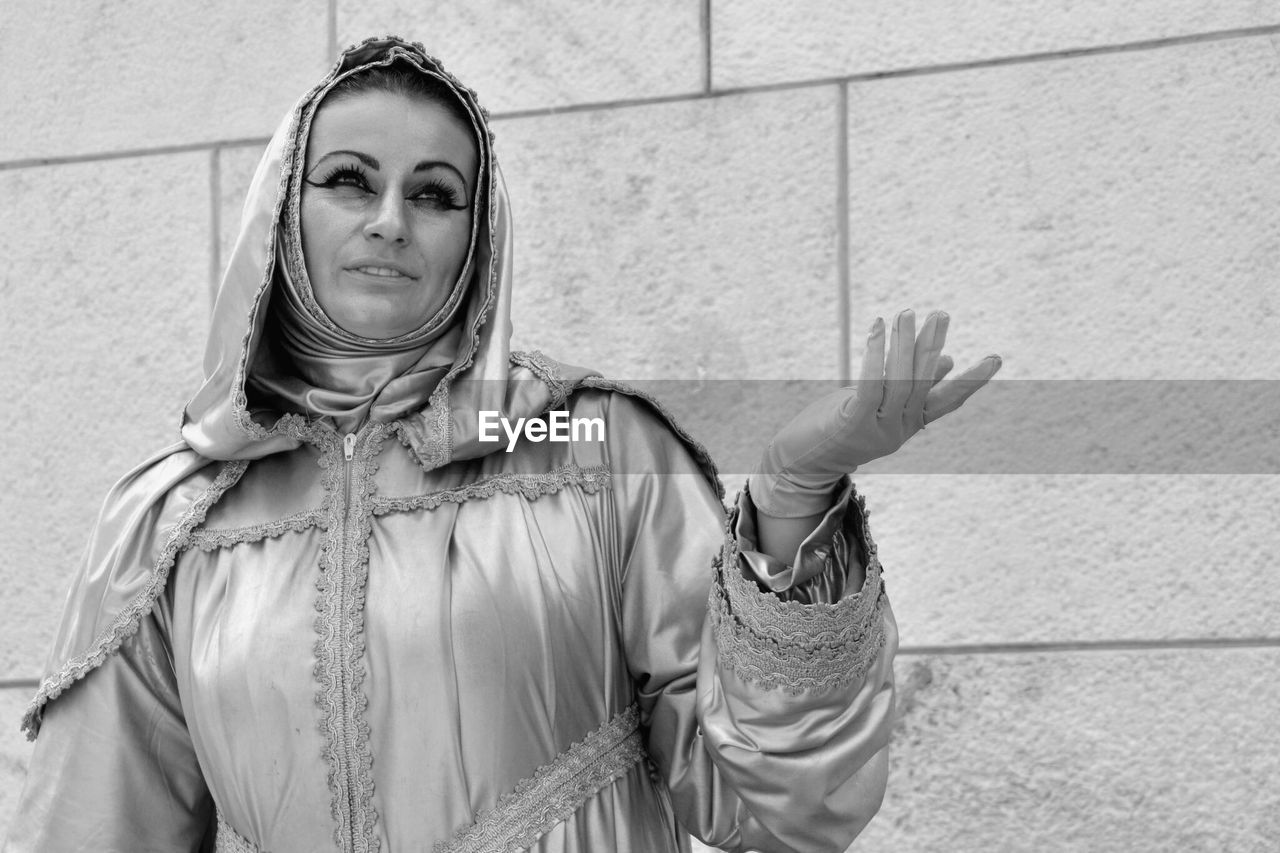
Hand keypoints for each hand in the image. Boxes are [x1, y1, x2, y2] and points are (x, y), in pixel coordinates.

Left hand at [749, 309, 1000, 517]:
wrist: (801, 462)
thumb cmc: (838, 427)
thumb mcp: (877, 405)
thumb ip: (908, 387)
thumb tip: (945, 362)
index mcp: (909, 424)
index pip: (948, 402)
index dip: (971, 380)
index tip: (996, 359)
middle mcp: (899, 430)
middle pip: (923, 383)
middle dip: (932, 346)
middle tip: (941, 314)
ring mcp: (877, 430)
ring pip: (899, 381)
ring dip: (903, 344)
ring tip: (906, 314)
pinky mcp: (853, 424)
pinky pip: (870, 384)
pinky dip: (875, 355)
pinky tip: (876, 330)